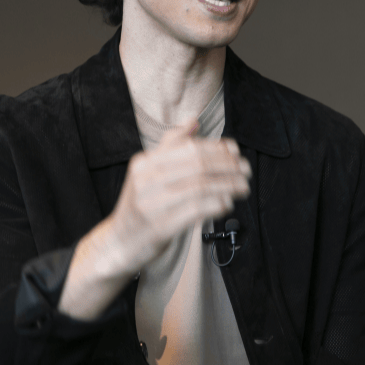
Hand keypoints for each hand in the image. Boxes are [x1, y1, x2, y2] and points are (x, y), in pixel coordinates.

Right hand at [107, 124, 251, 269]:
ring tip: (243, 187)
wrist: (119, 243)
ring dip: (228, 186)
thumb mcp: (148, 172)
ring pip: (200, 186)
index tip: (236, 153)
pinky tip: (227, 204)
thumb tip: (193, 121)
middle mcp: (146, 180)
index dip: (217, 150)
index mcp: (145, 162)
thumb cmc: (142, 206)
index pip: (189, 149)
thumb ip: (171, 146)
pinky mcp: (160, 226)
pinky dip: (216, 205)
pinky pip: (195, 210)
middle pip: (197, 166)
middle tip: (246, 170)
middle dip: (228, 167)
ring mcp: (151, 203)